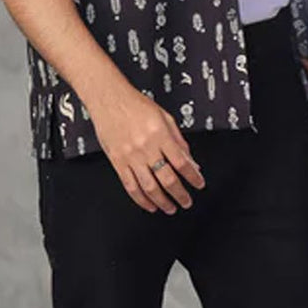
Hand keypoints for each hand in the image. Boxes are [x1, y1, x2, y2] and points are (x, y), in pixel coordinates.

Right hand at [88, 84, 206, 212]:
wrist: (108, 99)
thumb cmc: (136, 105)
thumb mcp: (165, 117)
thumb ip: (179, 140)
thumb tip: (191, 161)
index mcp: (160, 135)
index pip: (181, 162)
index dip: (192, 176)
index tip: (199, 184)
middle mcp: (145, 147)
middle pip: (167, 178)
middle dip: (180, 194)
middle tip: (186, 202)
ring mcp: (130, 156)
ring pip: (149, 187)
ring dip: (162, 201)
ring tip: (170, 208)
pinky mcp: (117, 162)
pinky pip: (130, 186)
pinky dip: (141, 199)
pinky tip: (149, 205)